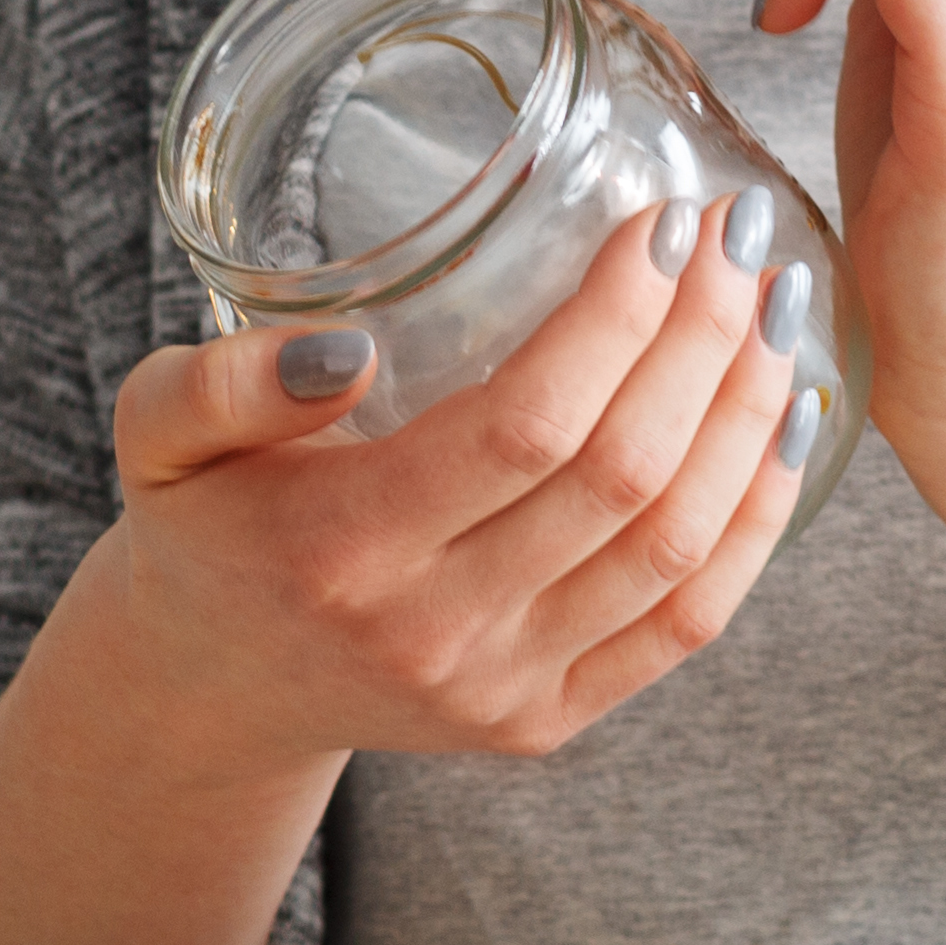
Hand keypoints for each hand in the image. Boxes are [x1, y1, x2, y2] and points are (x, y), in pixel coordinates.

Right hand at [91, 196, 809, 779]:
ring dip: (748, 415)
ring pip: (673, 547)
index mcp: (341, 548)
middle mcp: (432, 633)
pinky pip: (687, 622)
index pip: (523, 427)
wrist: (217, 690)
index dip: (617, 319)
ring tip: (783, 305)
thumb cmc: (206, 527)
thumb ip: (219, 382)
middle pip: (619, 477)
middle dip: (704, 340)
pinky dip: (754, 517)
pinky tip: (787, 420)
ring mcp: (501, 689)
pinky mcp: (549, 720)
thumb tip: (343, 351)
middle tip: (742, 235)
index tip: (664, 224)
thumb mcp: (158, 434)